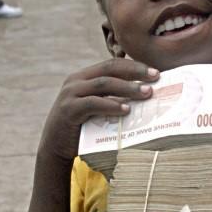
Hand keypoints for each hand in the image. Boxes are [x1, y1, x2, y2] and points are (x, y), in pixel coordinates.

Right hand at [38, 59, 159, 161]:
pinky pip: (93, 103)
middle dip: (135, 71)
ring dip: (128, 88)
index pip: (112, 64)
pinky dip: (111, 105)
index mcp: (84, 76)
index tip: (155, 72)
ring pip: (103, 84)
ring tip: (146, 94)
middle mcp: (76, 81)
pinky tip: (126, 109)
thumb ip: (114, 99)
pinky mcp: (69, 110)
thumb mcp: (98, 109)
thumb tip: (146, 97)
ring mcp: (70, 94)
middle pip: (110, 69)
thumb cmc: (82, 128)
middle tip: (155, 77)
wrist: (55, 147)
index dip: (134, 66)